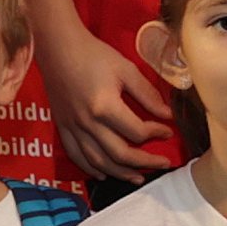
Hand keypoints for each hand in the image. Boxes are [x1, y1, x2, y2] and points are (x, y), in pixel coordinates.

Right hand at [43, 25, 180, 181]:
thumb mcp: (126, 69)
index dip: (156, 133)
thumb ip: (147, 94)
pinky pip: (76, 156)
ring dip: (120, 173)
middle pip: (119, 154)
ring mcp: (72, 127)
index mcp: (105, 106)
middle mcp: (87, 122)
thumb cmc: (94, 55)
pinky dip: (91, 168)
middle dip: (145, 162)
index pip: (137, 131)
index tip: (168, 131)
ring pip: (98, 161)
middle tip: (162, 163)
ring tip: (138, 177)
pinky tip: (104, 174)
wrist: (58, 49)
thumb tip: (167, 115)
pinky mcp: (62, 127)